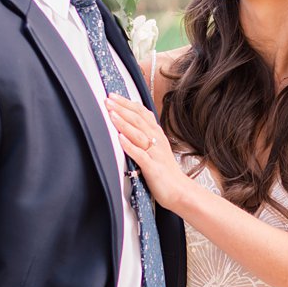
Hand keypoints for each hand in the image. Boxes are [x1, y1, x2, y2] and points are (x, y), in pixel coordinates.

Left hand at [105, 93, 190, 209]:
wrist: (180, 191)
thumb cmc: (165, 171)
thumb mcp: (156, 149)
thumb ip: (144, 136)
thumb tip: (128, 125)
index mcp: (157, 135)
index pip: (142, 113)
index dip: (127, 103)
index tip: (113, 95)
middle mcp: (157, 141)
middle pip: (139, 119)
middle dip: (122, 108)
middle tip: (107, 100)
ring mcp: (155, 154)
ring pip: (139, 134)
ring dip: (124, 123)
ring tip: (111, 114)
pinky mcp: (153, 168)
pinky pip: (140, 155)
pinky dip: (130, 146)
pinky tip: (120, 138)